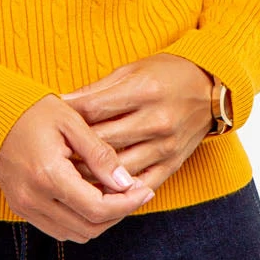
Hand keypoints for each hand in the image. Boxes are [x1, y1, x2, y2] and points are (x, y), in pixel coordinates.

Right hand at [0, 94, 156, 243]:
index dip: (127, 204)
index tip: (144, 190)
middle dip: (118, 213)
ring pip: (75, 234)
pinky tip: (90, 197)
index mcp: (48, 175)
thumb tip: (126, 182)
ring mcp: (25, 207)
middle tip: (134, 192)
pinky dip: (79, 220)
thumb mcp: (71, 121)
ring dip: (100, 219)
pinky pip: (58, 229)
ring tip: (115, 195)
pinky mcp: (20, 208)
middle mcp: (34, 199)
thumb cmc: (32, 111)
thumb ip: (100, 154)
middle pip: (89, 227)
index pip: (98, 209)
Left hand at [59, 54, 214, 193]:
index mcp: (144, 91)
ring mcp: (166, 146)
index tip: (49, 120)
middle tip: (50, 150)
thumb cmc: (166, 74)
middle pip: (103, 141)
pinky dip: (117, 190)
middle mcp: (157, 120)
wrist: (210, 87)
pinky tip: (97, 189)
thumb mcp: (131, 70)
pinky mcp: (173, 164)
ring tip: (66, 172)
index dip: (68, 115)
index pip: (95, 108)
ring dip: (90, 172)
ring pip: (118, 168)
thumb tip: (62, 102)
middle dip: (74, 146)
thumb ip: (97, 89)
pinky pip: (140, 184)